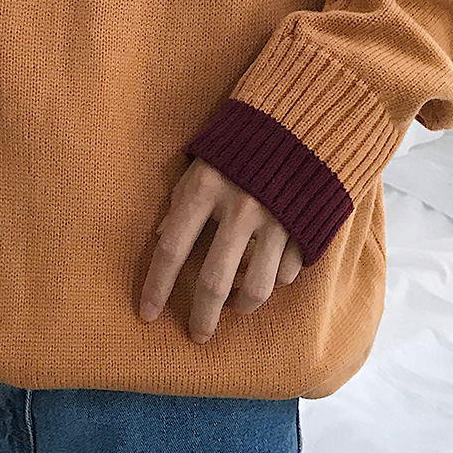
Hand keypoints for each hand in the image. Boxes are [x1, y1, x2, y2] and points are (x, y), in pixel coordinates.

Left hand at [139, 156, 303, 343]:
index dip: (157, 285)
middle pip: (215, 281)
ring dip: (242, 304)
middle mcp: (240, 207)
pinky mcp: (305, 226)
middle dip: (202, 317)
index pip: (172, 248)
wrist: (305, 118)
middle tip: (198, 335)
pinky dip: (275, 278)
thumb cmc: (242, 139)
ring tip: (234, 305)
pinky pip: (287, 271)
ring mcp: (276, 219)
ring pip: (256, 287)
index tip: (147, 314)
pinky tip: (268, 273)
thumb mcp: (204, 160)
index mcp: (206, 186)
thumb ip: (183, 198)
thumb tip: (162, 238)